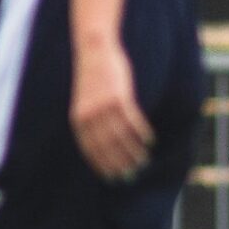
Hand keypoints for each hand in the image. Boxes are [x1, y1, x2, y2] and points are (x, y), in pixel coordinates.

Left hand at [70, 44, 152, 180]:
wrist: (95, 51)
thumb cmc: (93, 78)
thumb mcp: (85, 102)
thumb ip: (91, 121)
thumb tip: (104, 141)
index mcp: (78, 120)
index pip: (91, 150)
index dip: (102, 165)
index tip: (112, 178)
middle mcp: (90, 116)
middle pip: (107, 147)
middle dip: (120, 164)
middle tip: (131, 175)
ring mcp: (104, 107)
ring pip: (121, 137)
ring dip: (133, 152)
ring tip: (143, 162)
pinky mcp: (119, 97)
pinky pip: (133, 121)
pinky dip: (142, 133)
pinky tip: (149, 141)